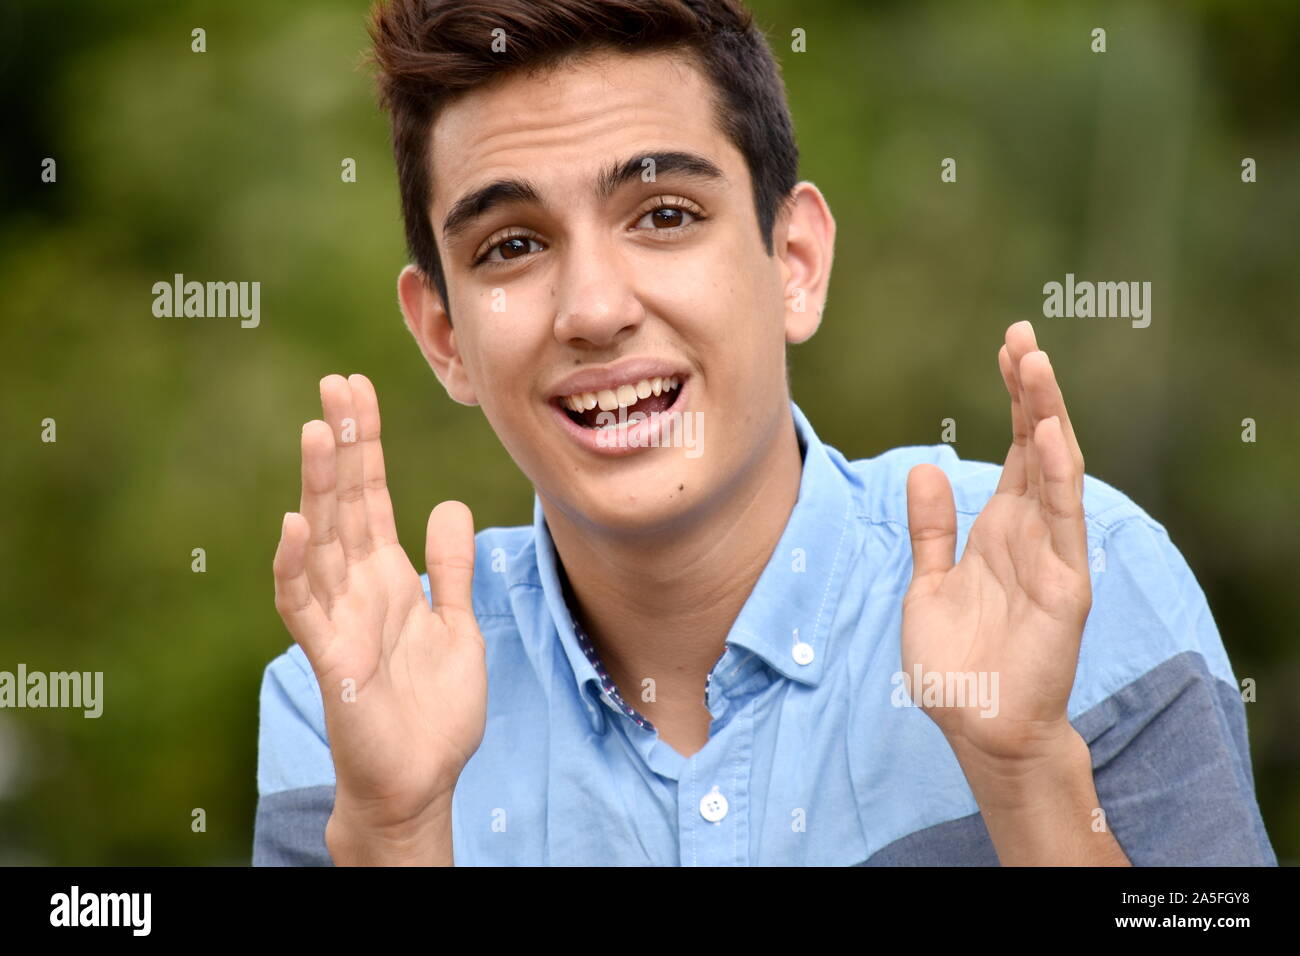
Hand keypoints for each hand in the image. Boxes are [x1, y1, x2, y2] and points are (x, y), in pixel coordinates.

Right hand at [272, 373, 486, 853]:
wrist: (420, 782)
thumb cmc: (434, 710)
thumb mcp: (457, 625)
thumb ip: (451, 569)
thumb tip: (449, 505)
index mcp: (387, 576)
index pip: (373, 497)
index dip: (367, 445)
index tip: (358, 390)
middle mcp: (357, 589)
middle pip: (346, 504)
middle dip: (343, 446)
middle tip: (335, 385)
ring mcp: (340, 620)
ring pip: (323, 542)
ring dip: (318, 489)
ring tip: (319, 431)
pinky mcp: (332, 659)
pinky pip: (306, 608)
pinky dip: (298, 568)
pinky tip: (297, 527)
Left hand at [901, 321, 1091, 768]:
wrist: (976, 729)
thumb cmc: (955, 664)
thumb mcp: (929, 585)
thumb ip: (931, 529)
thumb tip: (927, 466)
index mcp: (998, 530)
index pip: (1012, 450)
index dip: (1012, 400)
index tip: (1007, 348)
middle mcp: (1028, 534)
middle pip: (1035, 447)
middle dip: (1030, 392)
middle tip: (1021, 335)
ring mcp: (1050, 556)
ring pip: (1053, 472)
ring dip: (1046, 417)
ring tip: (1035, 363)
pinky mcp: (1063, 586)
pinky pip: (1061, 523)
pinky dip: (1056, 477)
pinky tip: (1048, 433)